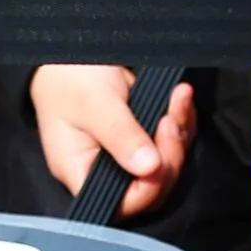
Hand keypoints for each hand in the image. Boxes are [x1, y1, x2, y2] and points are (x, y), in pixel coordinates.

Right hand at [30, 65, 193, 217]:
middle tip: (170, 120)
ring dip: (178, 134)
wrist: (72, 48)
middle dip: (169, 156)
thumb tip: (149, 167)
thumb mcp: (95, 104)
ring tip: (179, 99)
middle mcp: (103, 170)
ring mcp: (124, 156)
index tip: (159, 158)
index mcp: (80, 171)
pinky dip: (180, 121)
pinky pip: (169, 142)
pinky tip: (181, 97)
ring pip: (165, 165)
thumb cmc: (69, 77)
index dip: (146, 188)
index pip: (119, 202)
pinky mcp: (141, 138)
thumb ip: (121, 136)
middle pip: (148, 187)